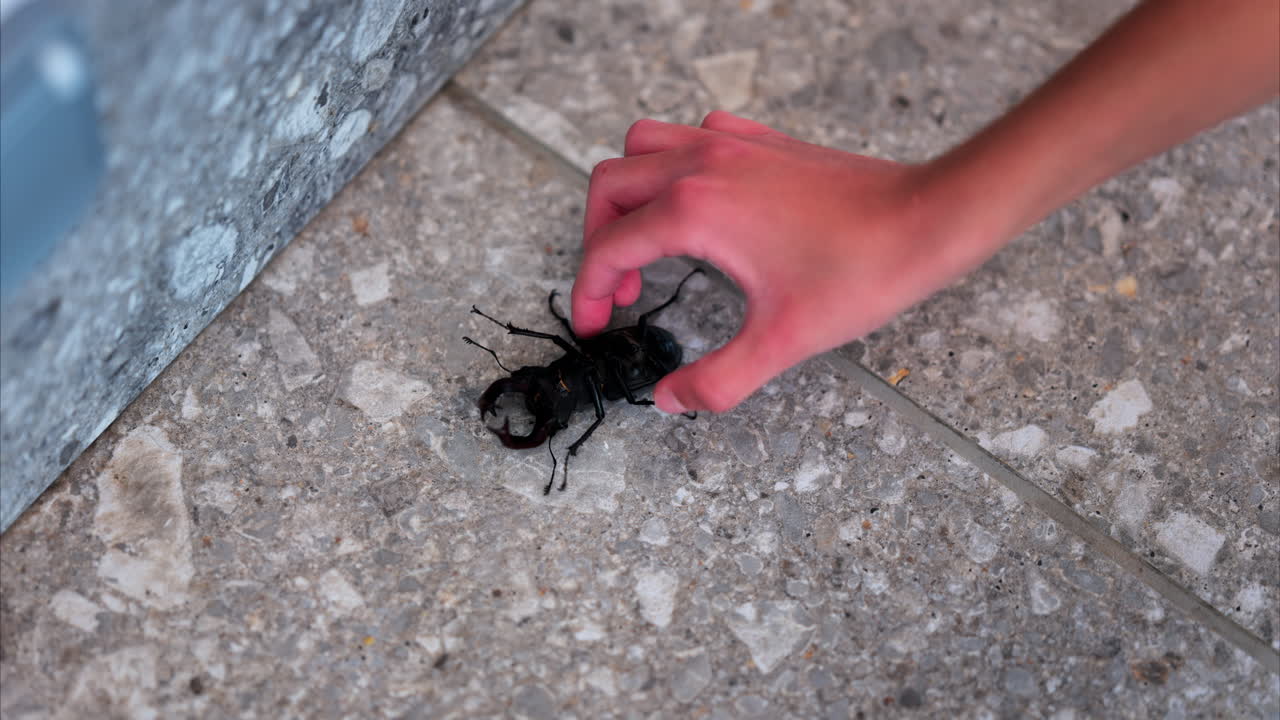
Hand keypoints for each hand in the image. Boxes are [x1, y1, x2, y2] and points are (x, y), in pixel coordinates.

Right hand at [571, 112, 985, 414]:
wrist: (927, 218)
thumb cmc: (863, 268)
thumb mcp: (782, 341)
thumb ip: (717, 379)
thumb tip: (672, 399)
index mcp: (697, 210)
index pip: (609, 246)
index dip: (588, 291)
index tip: (597, 323)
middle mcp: (705, 165)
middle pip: (610, 185)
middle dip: (596, 240)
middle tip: (617, 290)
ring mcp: (734, 146)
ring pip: (644, 147)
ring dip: (628, 194)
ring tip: (644, 243)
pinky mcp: (763, 143)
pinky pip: (692, 136)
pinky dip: (674, 166)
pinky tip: (697, 207)